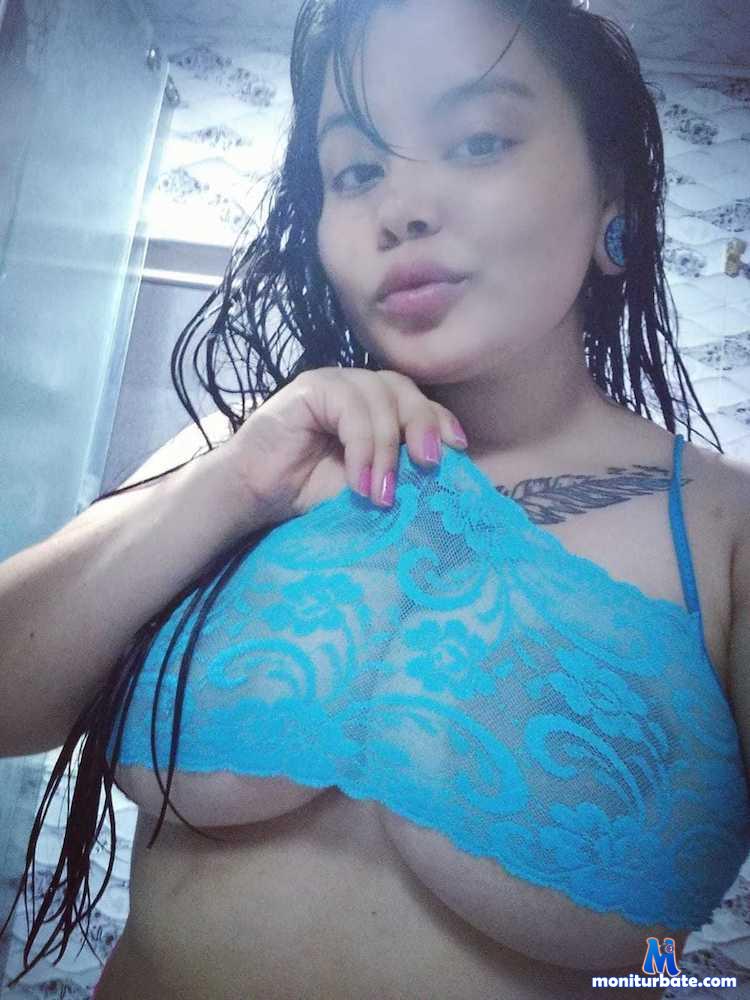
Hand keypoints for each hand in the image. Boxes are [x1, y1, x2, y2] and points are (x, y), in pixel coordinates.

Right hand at [218, 366, 468, 525]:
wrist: (255, 495)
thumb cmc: (309, 490)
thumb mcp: (367, 482)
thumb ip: (399, 471)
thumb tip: (442, 476)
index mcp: (375, 405)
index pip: (416, 400)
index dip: (439, 420)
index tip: (457, 450)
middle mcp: (357, 387)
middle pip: (403, 390)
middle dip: (422, 425)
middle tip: (429, 464)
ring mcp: (333, 382)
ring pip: (380, 398)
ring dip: (386, 448)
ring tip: (381, 492)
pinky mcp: (310, 387)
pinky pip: (350, 407)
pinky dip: (361, 445)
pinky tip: (359, 480)